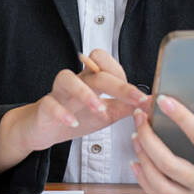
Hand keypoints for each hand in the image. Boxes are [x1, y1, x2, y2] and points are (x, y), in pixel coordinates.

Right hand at [0, 49, 148, 176]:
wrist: (43, 129)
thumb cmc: (76, 117)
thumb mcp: (106, 114)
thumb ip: (126, 107)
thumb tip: (151, 101)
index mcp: (91, 80)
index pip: (107, 64)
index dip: (124, 77)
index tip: (141, 97)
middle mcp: (75, 81)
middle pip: (95, 72)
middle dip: (117, 84)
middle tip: (134, 98)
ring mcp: (58, 93)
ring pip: (67, 78)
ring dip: (85, 93)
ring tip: (99, 109)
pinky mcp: (44, 108)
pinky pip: (50, 104)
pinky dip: (62, 113)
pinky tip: (73, 123)